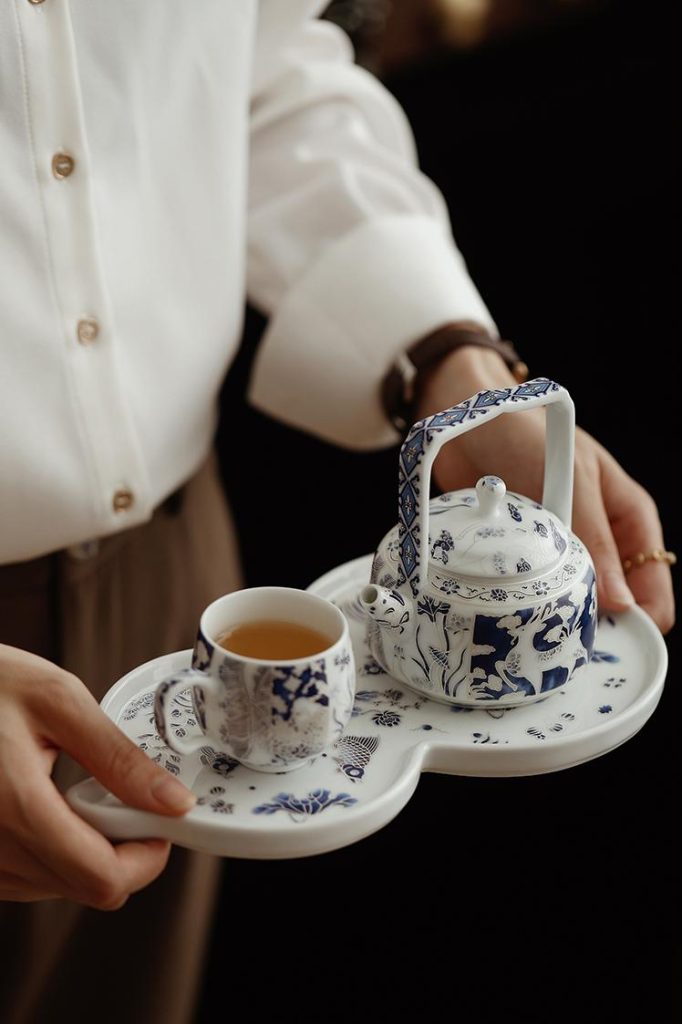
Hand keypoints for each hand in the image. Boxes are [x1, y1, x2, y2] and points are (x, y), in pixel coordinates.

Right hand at [0, 644, 195, 907]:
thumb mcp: (59, 701)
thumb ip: (119, 758)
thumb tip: (172, 802)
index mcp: (16, 810)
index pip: (102, 879)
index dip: (147, 859)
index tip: (160, 823)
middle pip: (84, 887)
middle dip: (120, 849)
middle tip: (123, 797)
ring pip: (56, 887)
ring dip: (84, 851)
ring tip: (77, 792)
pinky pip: (25, 877)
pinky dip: (52, 850)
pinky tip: (49, 805)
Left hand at [414, 346, 674, 633]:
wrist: (470, 421)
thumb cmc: (528, 435)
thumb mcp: (572, 483)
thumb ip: (595, 541)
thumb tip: (619, 603)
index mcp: (628, 519)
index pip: (653, 583)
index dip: (642, 618)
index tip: (615, 641)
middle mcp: (600, 539)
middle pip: (616, 602)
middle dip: (599, 626)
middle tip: (574, 642)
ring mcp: (561, 549)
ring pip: (574, 601)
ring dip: (560, 615)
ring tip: (542, 628)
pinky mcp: (524, 556)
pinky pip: (533, 591)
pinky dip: (527, 603)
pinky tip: (514, 611)